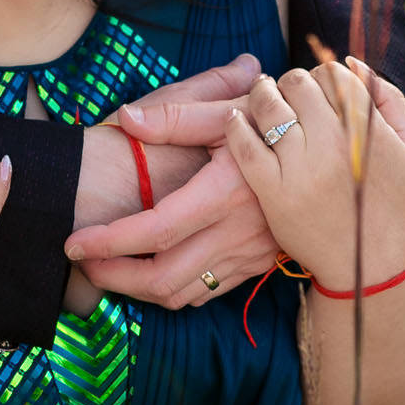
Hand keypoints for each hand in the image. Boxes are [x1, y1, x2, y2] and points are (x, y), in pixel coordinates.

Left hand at [63, 55, 278, 308]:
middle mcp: (239, 232)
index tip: (74, 242)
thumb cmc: (272, 123)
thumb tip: (126, 119)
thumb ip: (173, 115)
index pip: (156, 232)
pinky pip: (207, 293)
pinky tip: (150, 268)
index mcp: (225, 192)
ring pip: (184, 295)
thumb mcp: (226, 109)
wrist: (330, 153)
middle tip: (83, 262)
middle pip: (164, 279)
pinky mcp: (257, 265)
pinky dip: (171, 289)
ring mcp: (251, 254)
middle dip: (114, 277)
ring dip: (139, 290)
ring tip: (107, 268)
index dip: (109, 242)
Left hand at [225, 56, 404, 289]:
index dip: (322, 75)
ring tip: (262, 96)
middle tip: (286, 91)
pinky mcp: (274, 193)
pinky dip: (236, 124)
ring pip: (269, 106)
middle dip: (291, 82)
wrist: (369, 264)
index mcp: (366, 130)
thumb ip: (388, 97)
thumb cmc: (393, 200)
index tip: (317, 88)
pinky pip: (245, 145)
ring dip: (261, 93)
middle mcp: (333, 144)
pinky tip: (236, 118)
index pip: (332, 74)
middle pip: (297, 83)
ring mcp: (301, 169)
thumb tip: (350, 61)